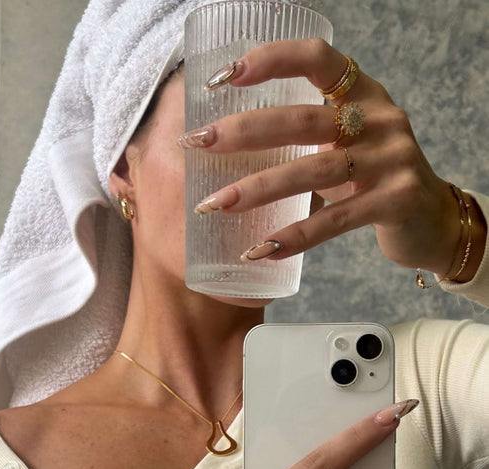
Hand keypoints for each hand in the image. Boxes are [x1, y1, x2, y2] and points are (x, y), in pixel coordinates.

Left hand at [179, 39, 485, 280]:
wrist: (432, 219)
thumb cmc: (372, 177)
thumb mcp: (345, 142)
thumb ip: (305, 136)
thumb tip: (226, 142)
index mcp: (362, 93)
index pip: (316, 59)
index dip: (269, 60)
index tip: (222, 77)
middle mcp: (380, 118)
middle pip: (301, 120)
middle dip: (242, 132)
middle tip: (196, 144)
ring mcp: (391, 159)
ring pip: (312, 171)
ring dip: (257, 189)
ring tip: (214, 205)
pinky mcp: (395, 201)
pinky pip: (334, 221)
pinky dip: (294, 236)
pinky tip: (261, 249)